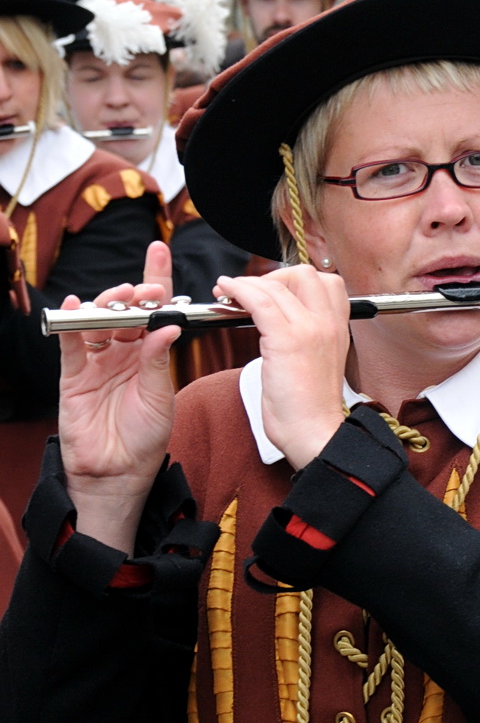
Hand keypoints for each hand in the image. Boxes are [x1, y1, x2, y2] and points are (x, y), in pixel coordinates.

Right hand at [59, 240, 179, 551]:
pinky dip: (69, 324)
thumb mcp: (161, 395)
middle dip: (135, 293)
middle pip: (124, 310)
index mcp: (148, 352)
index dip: (155, 278)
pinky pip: (70, 345)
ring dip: (108, 304)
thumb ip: (158, 360)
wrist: (120, 472)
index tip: (159, 250)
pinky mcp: (74, 376)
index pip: (152, 308)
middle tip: (147, 289)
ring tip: (123, 297)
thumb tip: (167, 325)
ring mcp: (96, 361)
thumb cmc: (146, 435)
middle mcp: (122, 351)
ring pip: (97, 321)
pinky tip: (73, 306)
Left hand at [215, 265, 349, 469]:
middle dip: (272, 276)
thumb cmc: (309, 408)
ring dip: (247, 284)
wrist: (313, 433)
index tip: (273, 291)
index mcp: (338, 328)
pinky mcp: (287, 340)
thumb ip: (305, 337)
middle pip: (303, 274)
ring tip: (228, 292)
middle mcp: (328, 322)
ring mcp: (309, 329)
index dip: (294, 280)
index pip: (326, 282)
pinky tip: (225, 290)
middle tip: (252, 292)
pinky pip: (260, 300)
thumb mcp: (316, 362)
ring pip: (276, 285)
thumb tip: (278, 320)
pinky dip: (238, 289)